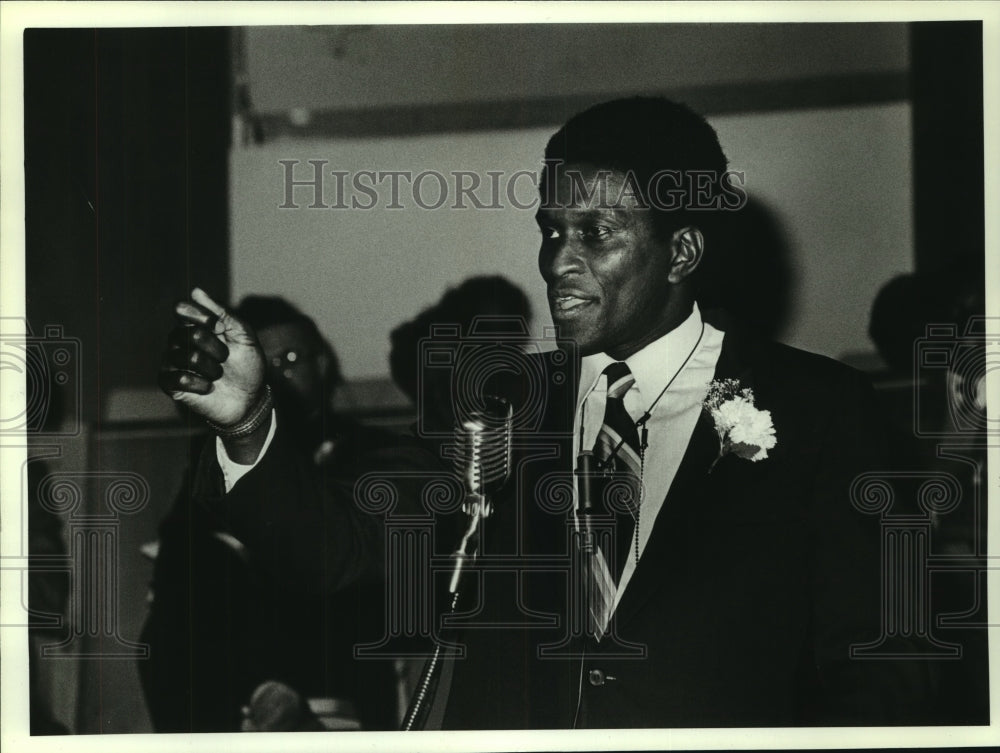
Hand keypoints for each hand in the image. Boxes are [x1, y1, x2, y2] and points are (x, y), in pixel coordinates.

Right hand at [159, 288, 264, 426]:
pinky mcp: (169, 383)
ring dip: (211, 368)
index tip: (220, 327)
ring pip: (187, 356)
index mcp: (196, 325)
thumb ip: (224, 313)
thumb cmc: (247, 365)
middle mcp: (180, 340)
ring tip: (218, 374)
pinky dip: (200, 384)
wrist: (249, 399)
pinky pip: (179, 378)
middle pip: (189, 333)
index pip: (182, 309)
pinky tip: (208, 388)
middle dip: (216, 348)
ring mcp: (172, 361)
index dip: (202, 317)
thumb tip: (196, 291)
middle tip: (225, 358)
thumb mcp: (245, 336)